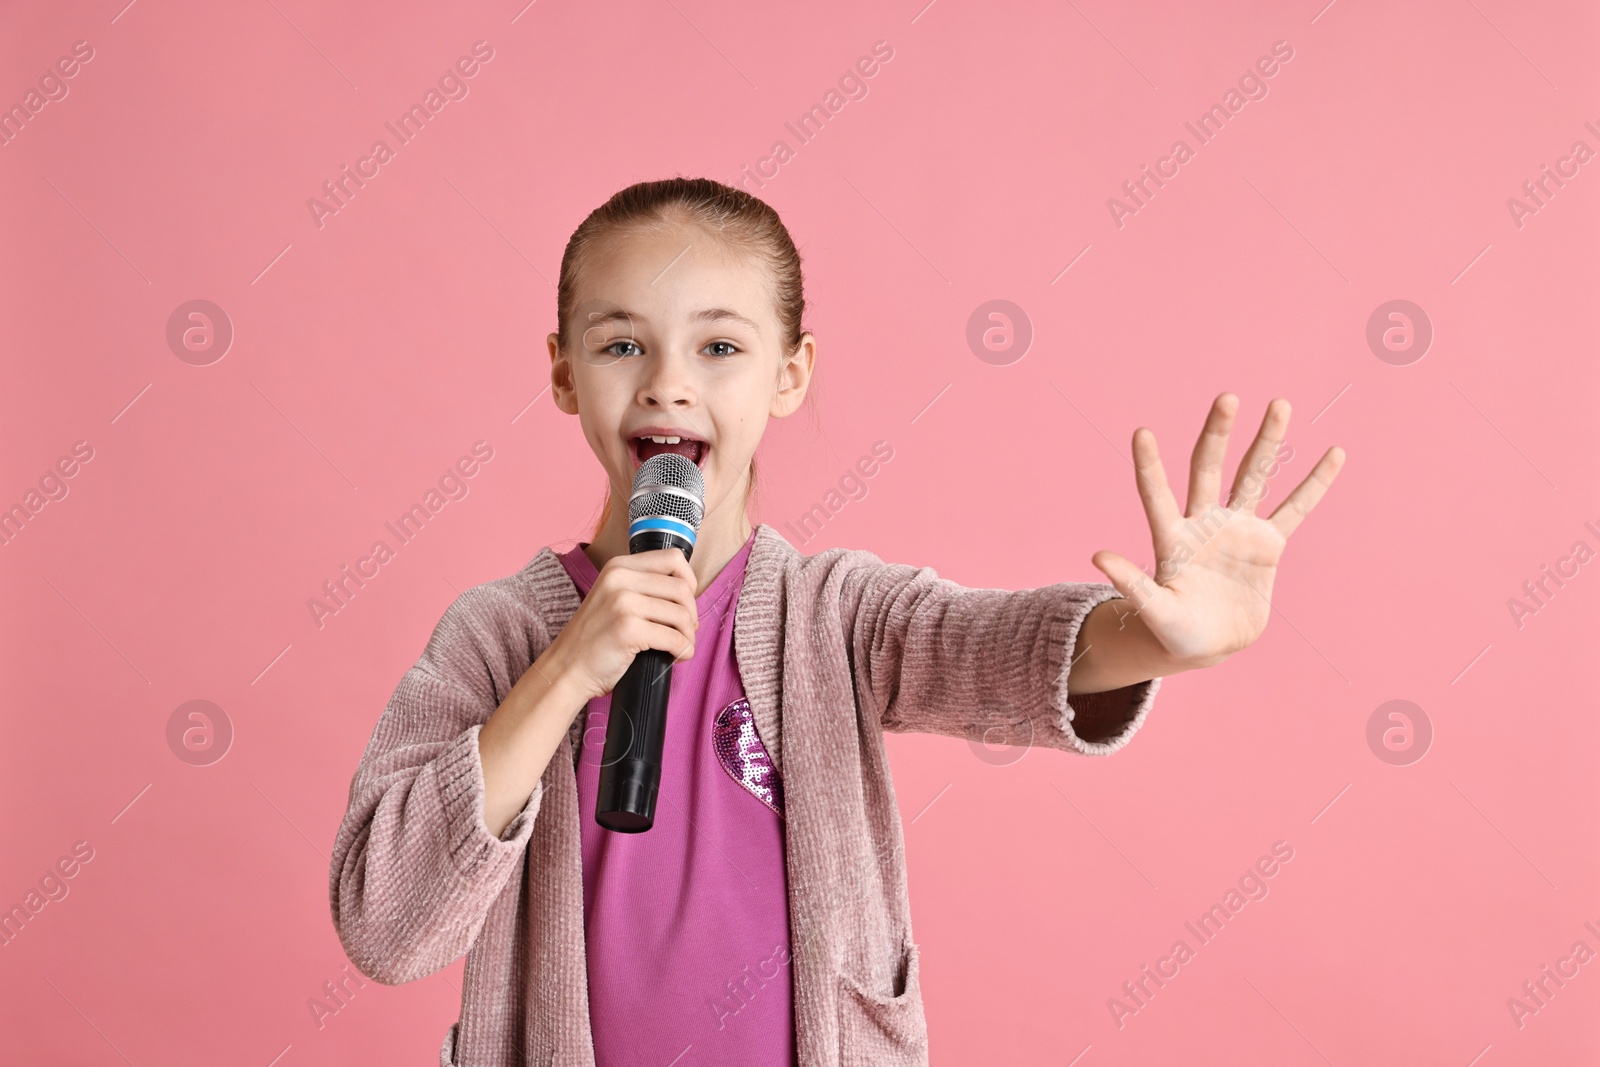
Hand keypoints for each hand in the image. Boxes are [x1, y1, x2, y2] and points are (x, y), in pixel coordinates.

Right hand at [540, 548, 699, 702]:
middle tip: (684, 632)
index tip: (684, 604)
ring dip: (688, 635)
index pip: (673, 558)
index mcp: (618, 566)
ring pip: (681, 614)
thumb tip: (689, 596)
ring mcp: (622, 602)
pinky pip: (674, 638)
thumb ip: (644, 588)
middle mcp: (620, 578)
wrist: (567, 668)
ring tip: (680, 647)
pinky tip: (676, 657)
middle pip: (682, 588)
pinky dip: (683, 650)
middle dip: (691, 614)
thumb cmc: (596, 639)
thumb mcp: (614, 598)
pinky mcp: (627, 628)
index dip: (689, 582)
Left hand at [1088, 393, 1345, 671]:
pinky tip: (1334, 454)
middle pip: (1208, 469)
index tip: (1141, 433)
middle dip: (1218, 434)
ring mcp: (1237, 529)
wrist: (1208, 644)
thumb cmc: (1174, 631)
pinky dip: (1314, 484)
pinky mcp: (1268, 545)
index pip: (1156, 494)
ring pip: (1254, 477)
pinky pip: (1295, 509)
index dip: (1149, 467)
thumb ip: (1133, 584)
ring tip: (1280, 404)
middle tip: (1227, 398)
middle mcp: (1203, 523)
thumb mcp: (1155, 611)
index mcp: (1172, 538)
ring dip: (1267, 442)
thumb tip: (1098, 556)